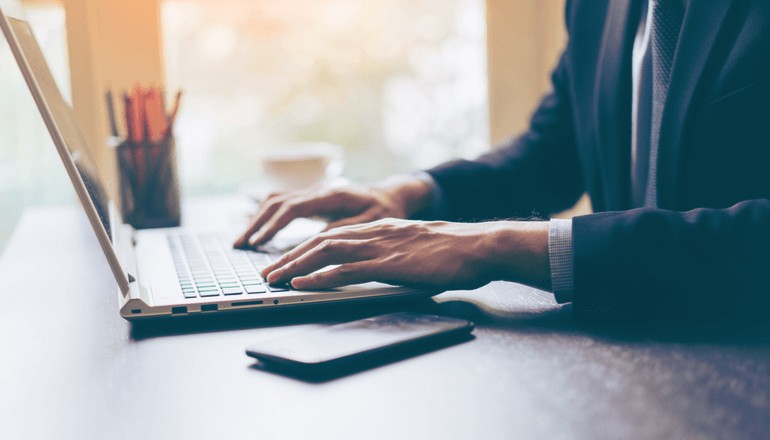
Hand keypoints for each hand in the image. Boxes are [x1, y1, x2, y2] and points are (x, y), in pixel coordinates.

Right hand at [234, 175, 433, 247]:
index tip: (257, 243)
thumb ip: (344, 230)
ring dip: (256, 220)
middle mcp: (317, 190)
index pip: (292, 208)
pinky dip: (264, 216)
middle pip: (276, 202)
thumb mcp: (372, 222)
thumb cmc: (383, 210)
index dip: (273, 226)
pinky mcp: (310, 198)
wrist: (389, 194)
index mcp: (330, 195)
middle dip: (255, 224)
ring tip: (241, 242)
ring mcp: (311, 192)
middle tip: (239, 246)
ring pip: (274, 200)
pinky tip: (256, 231)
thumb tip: (318, 242)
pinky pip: (281, 203)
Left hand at [261, 218, 551, 290]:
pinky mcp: (388, 264)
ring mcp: (380, 247)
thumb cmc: (456, 252)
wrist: (480, 246)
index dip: (306, 249)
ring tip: (273, 279)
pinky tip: (301, 284)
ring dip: (294, 266)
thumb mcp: (419, 248)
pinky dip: (318, 276)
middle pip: (321, 241)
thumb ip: (397, 253)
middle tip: (267, 272)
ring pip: (325, 252)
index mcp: (381, 229)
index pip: (333, 236)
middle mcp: (374, 233)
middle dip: (289, 257)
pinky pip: (345, 269)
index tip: (287, 261)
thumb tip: (386, 265)